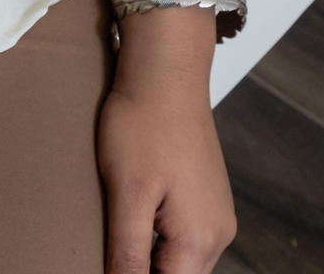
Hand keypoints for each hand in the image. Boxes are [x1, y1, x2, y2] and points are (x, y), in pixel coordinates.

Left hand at [98, 2, 236, 272]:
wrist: (164, 70)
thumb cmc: (142, 124)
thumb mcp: (127, 192)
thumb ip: (128, 252)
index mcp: (199, 241)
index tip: (108, 262)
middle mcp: (217, 233)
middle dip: (140, 267)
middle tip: (106, 240)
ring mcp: (214, 211)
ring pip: (178, 254)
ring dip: (147, 249)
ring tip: (114, 223)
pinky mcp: (204, 191)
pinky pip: (180, 228)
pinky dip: (155, 228)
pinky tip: (131, 207)